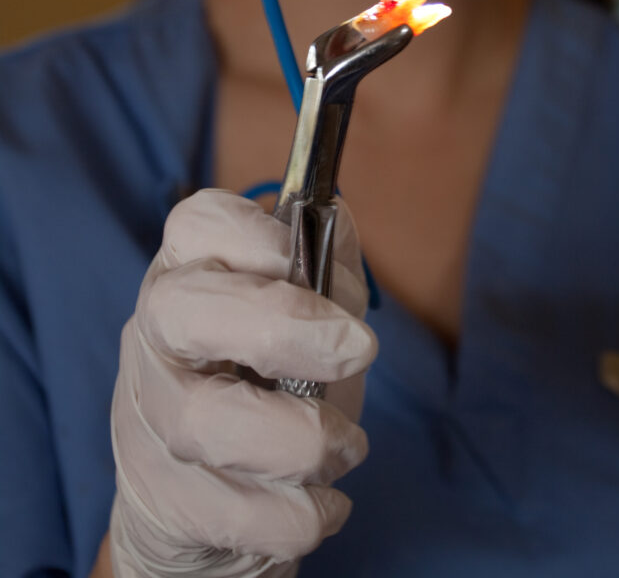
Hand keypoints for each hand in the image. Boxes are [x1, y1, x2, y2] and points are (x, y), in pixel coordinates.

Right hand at [109, 189, 376, 577]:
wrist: (208, 502)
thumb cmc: (267, 383)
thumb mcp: (307, 313)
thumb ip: (324, 266)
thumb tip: (335, 217)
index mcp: (188, 272)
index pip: (195, 225)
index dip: (255, 236)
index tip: (312, 261)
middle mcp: (153, 336)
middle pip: (185, 309)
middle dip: (281, 325)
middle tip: (360, 350)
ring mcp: (146, 417)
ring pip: (203, 421)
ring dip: (301, 439)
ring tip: (349, 445)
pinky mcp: (157, 497)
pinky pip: (225, 510)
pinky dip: (293, 513)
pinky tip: (324, 504)